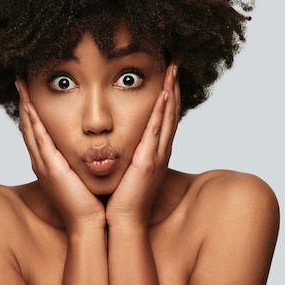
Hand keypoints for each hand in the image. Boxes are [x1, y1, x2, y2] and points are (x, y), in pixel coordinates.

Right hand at [16, 79, 105, 232]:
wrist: (92, 224)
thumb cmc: (93, 201)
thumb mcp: (86, 174)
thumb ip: (85, 158)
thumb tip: (95, 145)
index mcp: (51, 163)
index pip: (39, 131)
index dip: (33, 111)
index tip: (31, 90)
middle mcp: (43, 162)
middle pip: (29, 126)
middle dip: (24, 102)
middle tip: (20, 80)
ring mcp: (43, 164)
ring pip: (30, 128)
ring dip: (25, 105)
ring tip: (21, 85)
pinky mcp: (50, 168)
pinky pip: (38, 138)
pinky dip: (32, 120)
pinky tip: (29, 104)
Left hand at [105, 64, 180, 226]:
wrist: (121, 222)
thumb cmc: (119, 199)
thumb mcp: (122, 169)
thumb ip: (121, 152)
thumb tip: (110, 140)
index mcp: (152, 151)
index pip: (162, 117)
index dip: (167, 94)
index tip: (166, 73)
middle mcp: (160, 150)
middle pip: (170, 112)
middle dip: (173, 86)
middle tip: (174, 62)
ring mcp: (157, 155)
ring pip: (168, 116)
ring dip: (172, 91)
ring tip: (173, 68)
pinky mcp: (150, 161)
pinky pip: (158, 130)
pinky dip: (163, 111)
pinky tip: (165, 93)